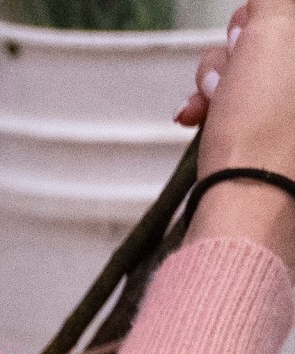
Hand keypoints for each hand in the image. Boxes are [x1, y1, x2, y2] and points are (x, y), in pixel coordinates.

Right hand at [182, 0, 294, 256]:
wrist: (250, 205)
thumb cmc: (265, 125)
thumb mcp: (273, 30)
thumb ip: (272, 2)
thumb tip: (263, 6)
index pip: (282, 16)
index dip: (258, 19)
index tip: (246, 35)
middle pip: (267, 40)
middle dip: (233, 52)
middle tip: (230, 77)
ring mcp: (288, 115)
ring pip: (246, 69)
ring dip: (215, 81)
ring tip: (210, 107)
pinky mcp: (273, 138)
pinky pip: (237, 102)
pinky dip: (212, 106)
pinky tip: (196, 119)